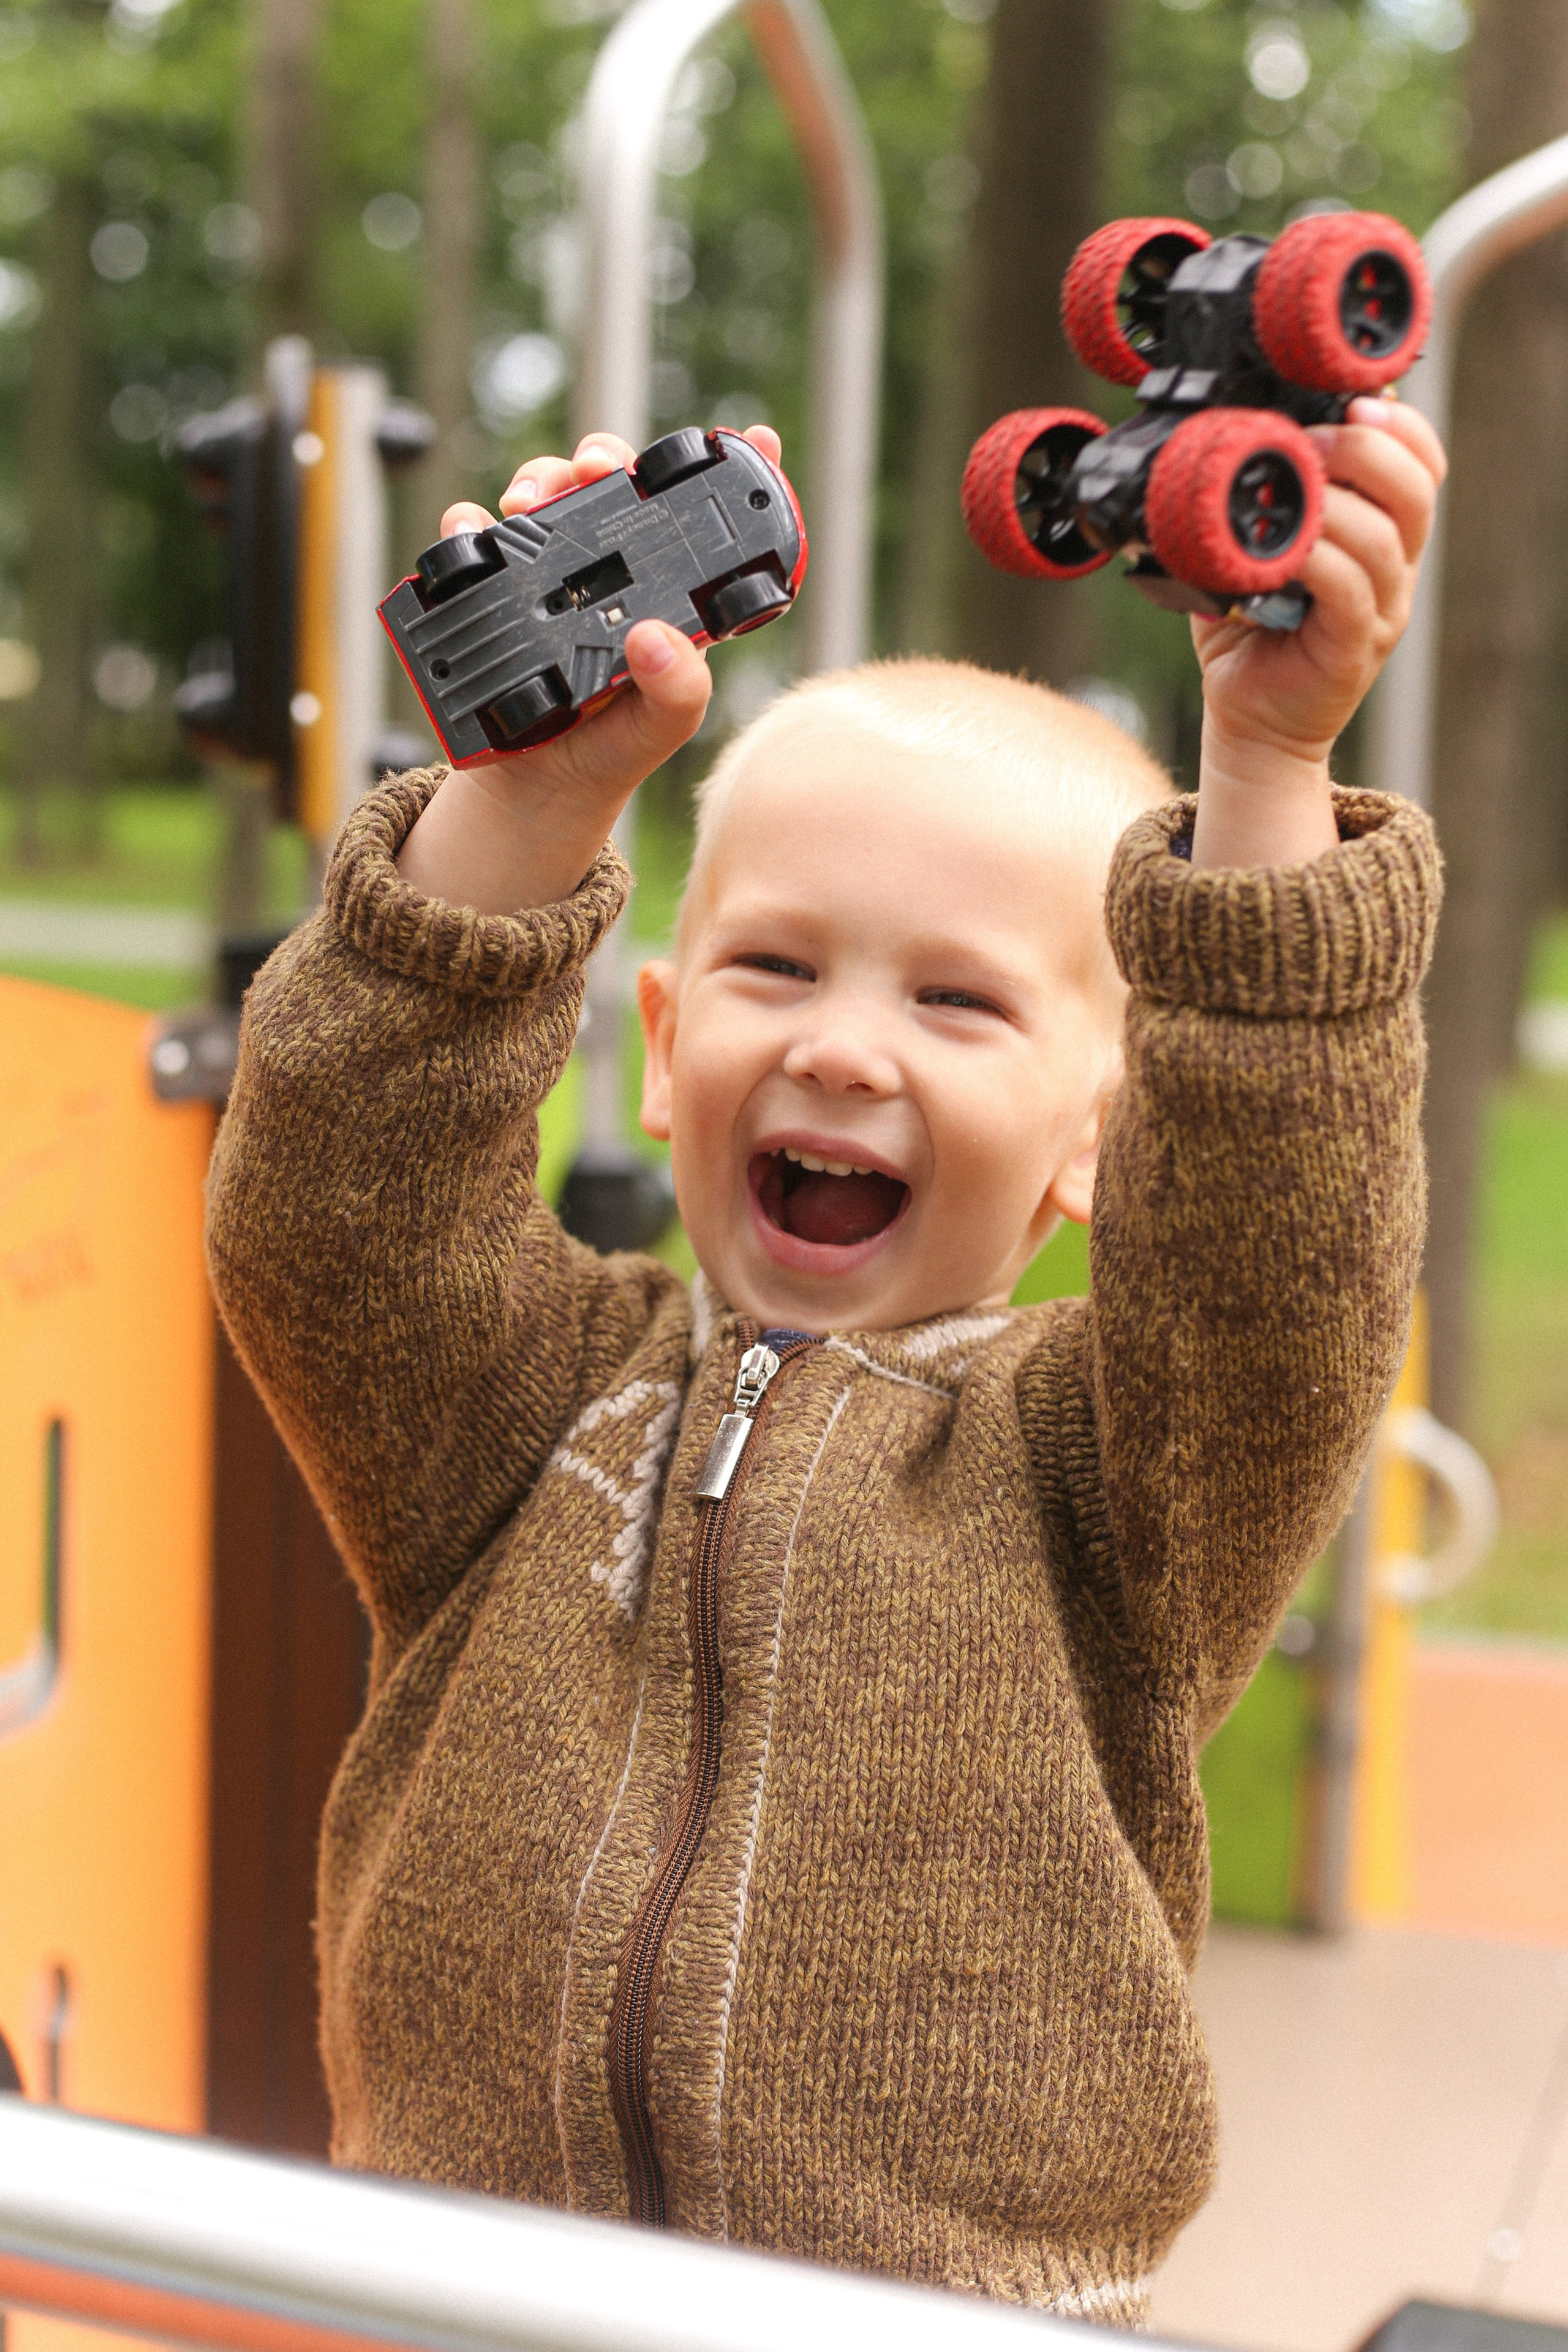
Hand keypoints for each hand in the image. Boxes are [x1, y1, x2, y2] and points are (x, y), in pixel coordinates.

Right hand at [397, 425, 783, 913]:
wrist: (536, 789)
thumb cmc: (613, 749)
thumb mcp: (660, 729)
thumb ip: (679, 690)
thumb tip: (659, 639)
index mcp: (666, 590)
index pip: (699, 520)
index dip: (727, 471)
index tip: (750, 438)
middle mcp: (609, 567)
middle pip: (614, 483)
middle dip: (606, 457)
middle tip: (597, 468)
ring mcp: (549, 571)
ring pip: (547, 491)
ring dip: (538, 477)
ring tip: (528, 500)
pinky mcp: (493, 585)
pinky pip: (476, 537)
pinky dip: (468, 525)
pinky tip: (472, 533)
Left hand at [1189, 398, 1445, 869]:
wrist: (1248, 721)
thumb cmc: (1248, 632)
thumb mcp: (1253, 552)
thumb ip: (1258, 498)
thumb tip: (1227, 431)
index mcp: (1381, 534)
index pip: (1421, 465)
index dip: (1401, 426)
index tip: (1356, 398)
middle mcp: (1394, 569)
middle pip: (1416, 491)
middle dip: (1369, 451)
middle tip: (1314, 438)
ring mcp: (1380, 610)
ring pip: (1385, 539)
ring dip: (1340, 503)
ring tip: (1293, 488)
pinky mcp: (1354, 648)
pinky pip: (1348, 591)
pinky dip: (1318, 561)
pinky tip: (1283, 551)